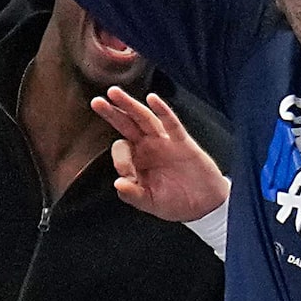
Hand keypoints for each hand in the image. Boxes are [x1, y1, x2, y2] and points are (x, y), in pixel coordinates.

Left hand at [94, 89, 229, 224]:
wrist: (204, 206)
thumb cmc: (176, 202)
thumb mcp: (150, 202)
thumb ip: (132, 194)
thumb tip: (118, 184)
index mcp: (138, 160)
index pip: (121, 148)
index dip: (119, 158)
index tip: (127, 174)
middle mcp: (148, 147)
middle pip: (127, 124)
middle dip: (112, 112)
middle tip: (97, 101)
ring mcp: (165, 142)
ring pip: (145, 119)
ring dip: (130, 105)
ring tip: (115, 93)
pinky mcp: (182, 143)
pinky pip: (171, 124)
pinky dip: (162, 110)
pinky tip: (152, 99)